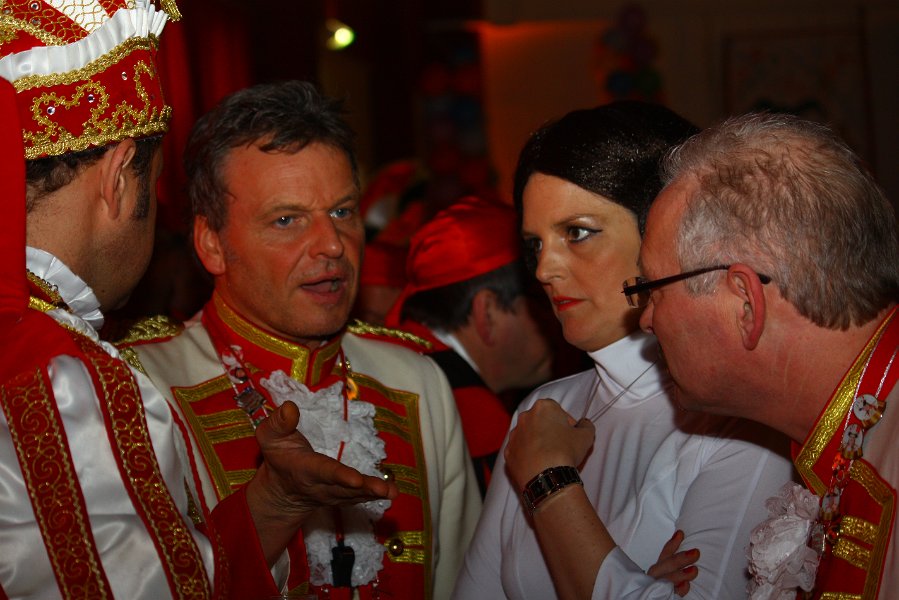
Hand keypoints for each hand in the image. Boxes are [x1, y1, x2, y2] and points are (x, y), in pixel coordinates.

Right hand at [245, 401, 398, 562]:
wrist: (281, 490)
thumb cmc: (279, 454)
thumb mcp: (270, 437)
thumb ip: (278, 423)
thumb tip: (290, 407)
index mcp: (303, 469)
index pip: (323, 471)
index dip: (339, 476)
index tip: (355, 479)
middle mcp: (320, 486)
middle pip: (343, 488)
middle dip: (364, 489)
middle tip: (384, 490)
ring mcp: (332, 494)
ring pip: (354, 495)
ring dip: (374, 493)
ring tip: (392, 492)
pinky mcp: (342, 497)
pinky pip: (358, 497)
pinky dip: (374, 496)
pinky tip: (392, 492)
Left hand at [504, 398, 594, 490]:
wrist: (545, 478)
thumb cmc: (565, 451)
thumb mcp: (586, 436)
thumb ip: (586, 425)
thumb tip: (584, 423)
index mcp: (543, 407)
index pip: (557, 410)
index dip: (567, 423)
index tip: (572, 435)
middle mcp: (525, 417)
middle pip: (541, 421)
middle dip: (550, 431)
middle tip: (561, 446)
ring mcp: (514, 435)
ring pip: (529, 435)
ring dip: (537, 442)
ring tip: (549, 457)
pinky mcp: (508, 452)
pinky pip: (520, 450)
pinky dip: (528, 455)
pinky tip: (538, 464)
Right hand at [646, 530, 699, 596]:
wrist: (655, 597)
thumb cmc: (665, 585)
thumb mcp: (669, 571)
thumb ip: (673, 560)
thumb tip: (685, 544)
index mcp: (658, 569)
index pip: (665, 554)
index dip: (672, 544)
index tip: (681, 533)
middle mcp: (656, 577)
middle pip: (665, 566)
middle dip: (680, 559)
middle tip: (696, 552)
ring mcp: (657, 587)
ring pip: (666, 580)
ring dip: (680, 574)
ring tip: (694, 570)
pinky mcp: (661, 597)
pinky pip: (668, 594)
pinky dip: (677, 590)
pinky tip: (685, 585)